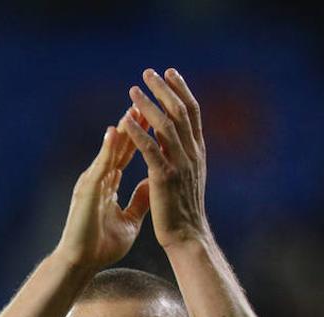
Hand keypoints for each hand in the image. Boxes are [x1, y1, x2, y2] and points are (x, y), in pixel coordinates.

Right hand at [54, 110, 151, 271]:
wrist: (81, 264)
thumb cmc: (101, 246)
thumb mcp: (130, 220)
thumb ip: (139, 201)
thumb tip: (153, 184)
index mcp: (108, 185)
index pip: (127, 153)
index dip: (141, 135)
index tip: (156, 116)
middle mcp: (99, 179)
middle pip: (119, 146)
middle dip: (133, 124)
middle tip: (147, 102)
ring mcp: (91, 182)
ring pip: (109, 151)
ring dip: (121, 129)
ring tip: (133, 108)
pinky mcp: (86, 191)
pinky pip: (99, 166)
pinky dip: (107, 149)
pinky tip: (115, 132)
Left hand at [121, 67, 209, 249]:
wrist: (187, 236)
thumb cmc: (183, 210)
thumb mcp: (185, 177)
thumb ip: (178, 155)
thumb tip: (169, 139)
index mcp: (197, 152)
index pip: (192, 113)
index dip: (181, 90)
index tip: (170, 72)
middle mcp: (192, 154)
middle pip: (180, 112)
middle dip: (164, 89)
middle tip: (148, 72)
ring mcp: (180, 165)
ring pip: (166, 127)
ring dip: (148, 106)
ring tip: (132, 91)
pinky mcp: (165, 178)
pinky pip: (150, 150)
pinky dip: (138, 134)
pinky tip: (126, 122)